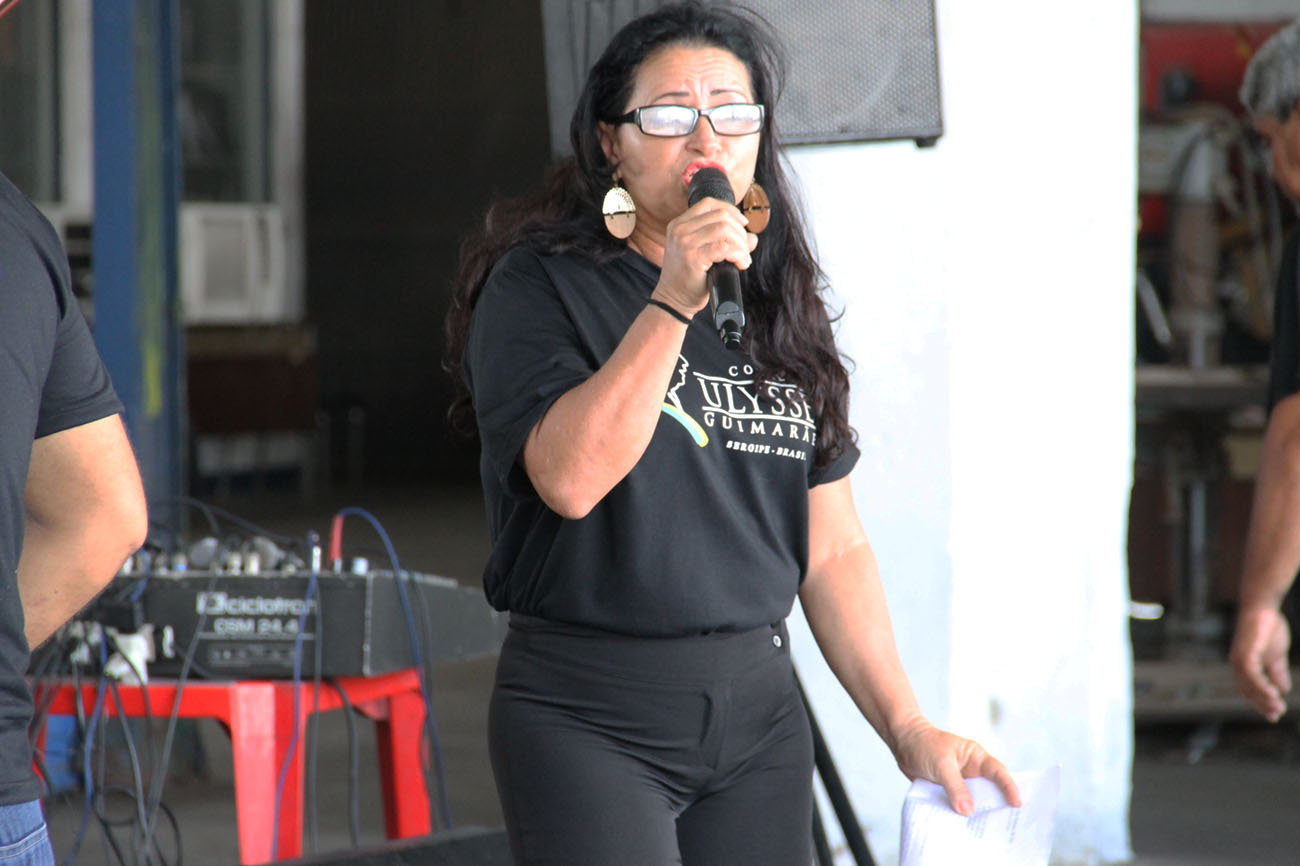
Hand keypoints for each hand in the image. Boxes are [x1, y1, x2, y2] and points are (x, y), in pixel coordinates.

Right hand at [652, 197, 756, 312]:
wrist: (673, 301)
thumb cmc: (689, 279)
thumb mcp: (705, 254)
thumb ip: (727, 242)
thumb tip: (753, 238)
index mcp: (679, 224)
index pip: (709, 203)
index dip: (731, 209)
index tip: (743, 224)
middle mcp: (680, 229)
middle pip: (721, 216)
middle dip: (740, 231)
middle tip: (744, 250)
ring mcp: (685, 242)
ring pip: (724, 229)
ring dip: (741, 244)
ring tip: (743, 259)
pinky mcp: (693, 257)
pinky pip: (724, 248)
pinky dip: (738, 254)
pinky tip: (740, 264)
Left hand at [892, 719, 1021, 816]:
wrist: (901, 742)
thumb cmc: (923, 744)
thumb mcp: (941, 764)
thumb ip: (955, 786)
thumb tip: (968, 811)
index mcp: (975, 757)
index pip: (997, 772)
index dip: (1009, 787)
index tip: (1017, 803)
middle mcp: (971, 771)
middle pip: (989, 791)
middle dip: (996, 806)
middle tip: (1005, 826)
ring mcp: (959, 782)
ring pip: (972, 800)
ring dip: (975, 813)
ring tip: (983, 833)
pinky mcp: (947, 791)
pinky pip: (956, 805)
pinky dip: (958, 815)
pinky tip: (959, 828)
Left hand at [1229, 607, 1291, 721]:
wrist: (1264, 608)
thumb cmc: (1268, 629)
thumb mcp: (1276, 655)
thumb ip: (1277, 672)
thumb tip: (1283, 689)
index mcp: (1243, 666)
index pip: (1249, 690)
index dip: (1260, 703)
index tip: (1274, 715)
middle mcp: (1237, 664)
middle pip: (1247, 691)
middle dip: (1262, 705)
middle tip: (1277, 716)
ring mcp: (1239, 658)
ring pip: (1249, 685)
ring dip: (1263, 698)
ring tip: (1278, 707)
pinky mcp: (1245, 651)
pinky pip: (1251, 673)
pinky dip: (1261, 685)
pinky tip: (1273, 693)